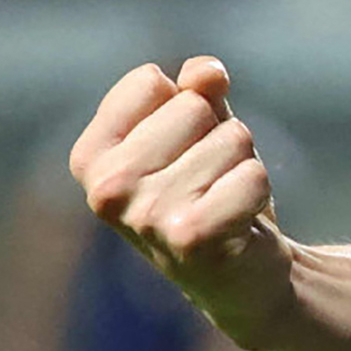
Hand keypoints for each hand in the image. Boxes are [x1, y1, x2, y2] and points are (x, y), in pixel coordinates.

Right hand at [73, 56, 296, 350]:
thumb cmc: (214, 191)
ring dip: (243, 164)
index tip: (184, 149)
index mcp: (92, 158)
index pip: (149, 81)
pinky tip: (240, 224)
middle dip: (219, 135)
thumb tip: (206, 73)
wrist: (243, 277)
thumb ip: (198, 88)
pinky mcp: (190, 238)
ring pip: (231, 138)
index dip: (185, 104)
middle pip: (192, 106)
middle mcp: (105, 189)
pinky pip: (251, 175)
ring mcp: (144, 217)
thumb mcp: (202, 128)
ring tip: (226, 201)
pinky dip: (258, 191)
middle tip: (212, 182)